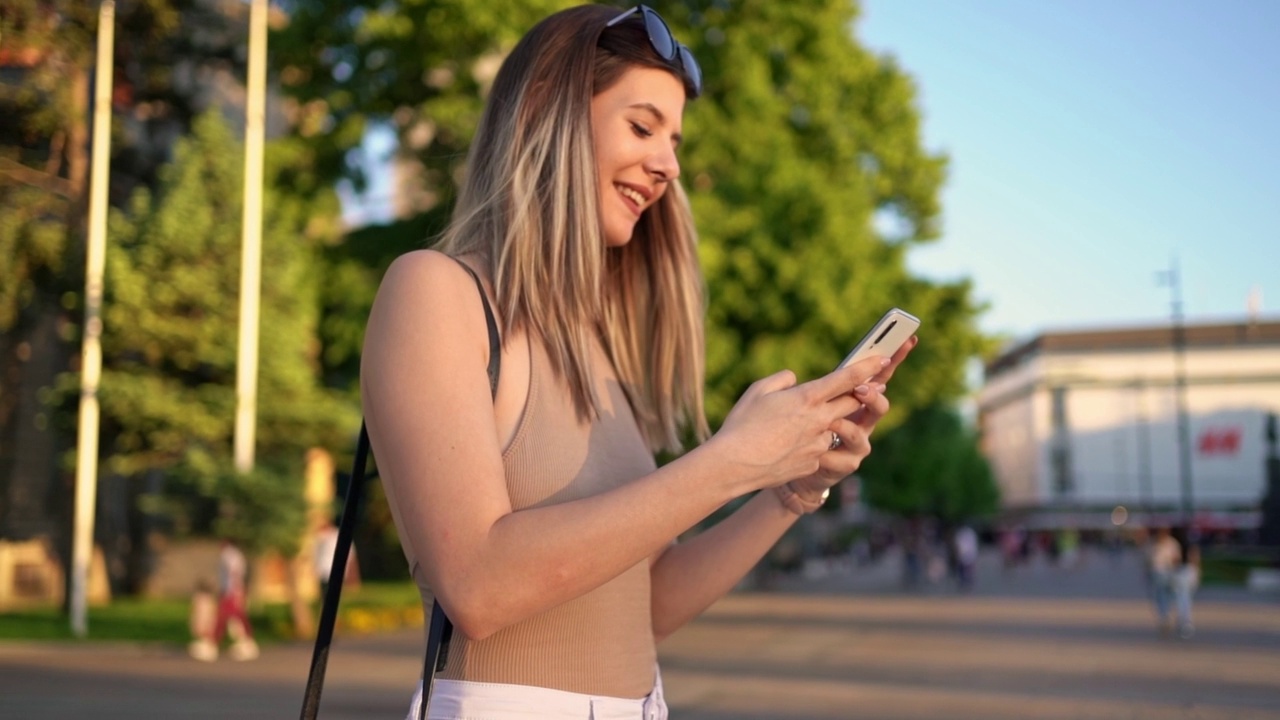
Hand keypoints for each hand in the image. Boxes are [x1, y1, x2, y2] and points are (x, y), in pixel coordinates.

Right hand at [713, 352, 894, 493]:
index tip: (882, 360)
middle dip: (864, 393)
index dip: (867, 367)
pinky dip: (810, 444)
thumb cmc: (741, 425)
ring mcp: (819, 444)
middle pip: (853, 402)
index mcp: (807, 397)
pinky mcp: (814, 462)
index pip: (847, 378)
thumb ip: (782, 380)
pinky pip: (819, 449)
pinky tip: (787, 446)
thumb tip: (795, 381)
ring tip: (802, 424)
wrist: (734, 465)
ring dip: (828, 422)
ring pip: (835, 427)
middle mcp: (819, 420)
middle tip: (872, 386)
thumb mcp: (757, 391)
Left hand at [790, 336, 917, 498]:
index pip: (877, 375)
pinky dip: (829, 454)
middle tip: (859, 389)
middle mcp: (862, 420)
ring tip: (831, 423)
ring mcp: (858, 443)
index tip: (907, 340)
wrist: (794, 467)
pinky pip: (843, 457)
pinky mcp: (848, 464)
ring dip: (846, 426)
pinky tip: (818, 454)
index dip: (893, 358)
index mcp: (854, 399)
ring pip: (861, 432)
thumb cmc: (798, 429)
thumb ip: (796, 389)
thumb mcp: (798, 404)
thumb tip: (791, 375)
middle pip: (879, 404)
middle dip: (873, 395)